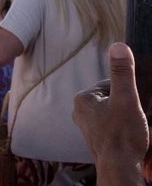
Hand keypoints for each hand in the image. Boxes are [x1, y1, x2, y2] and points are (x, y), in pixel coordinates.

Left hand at [72, 43, 148, 181]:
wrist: (120, 167)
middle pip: (112, 99)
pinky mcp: (95, 138)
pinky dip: (123, 129)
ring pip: (113, 113)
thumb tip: (118, 47)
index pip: (111, 84)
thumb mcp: (127, 99)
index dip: (128, 92)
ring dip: (126, 117)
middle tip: (136, 117)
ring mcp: (86, 126)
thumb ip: (123, 73)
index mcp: (83, 99)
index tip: (135, 102)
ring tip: (134, 127)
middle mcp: (80, 112)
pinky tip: (130, 136)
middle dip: (127, 105)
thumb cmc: (122, 135)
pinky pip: (112, 126)